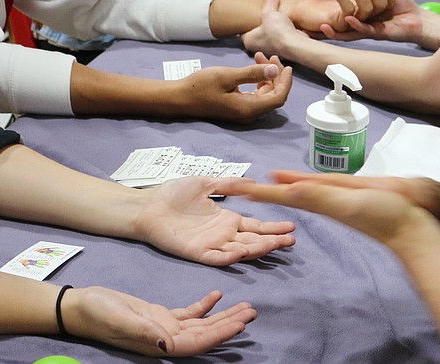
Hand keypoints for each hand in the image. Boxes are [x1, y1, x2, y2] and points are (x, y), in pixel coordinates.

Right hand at [66, 286, 256, 356]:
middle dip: (230, 325)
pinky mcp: (160, 316)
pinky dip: (204, 306)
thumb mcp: (120, 320)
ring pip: (202, 325)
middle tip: (253, 312)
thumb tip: (167, 345)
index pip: (196, 344)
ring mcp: (165, 328)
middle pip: (205, 336)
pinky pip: (189, 314)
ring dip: (223, 316)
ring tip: (246, 307)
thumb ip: (144, 332)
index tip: (239, 325)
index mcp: (159, 345)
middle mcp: (166, 340)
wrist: (82, 306)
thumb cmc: (98, 314)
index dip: (219, 336)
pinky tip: (218, 295)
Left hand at [132, 176, 295, 265]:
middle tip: (292, 241)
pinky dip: (232, 256)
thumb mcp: (206, 183)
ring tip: (276, 245)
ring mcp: (212, 245)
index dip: (272, 228)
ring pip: (241, 250)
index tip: (291, 227)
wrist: (148, 205)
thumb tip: (252, 182)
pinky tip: (245, 252)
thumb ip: (229, 184)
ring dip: (258, 249)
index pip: (255, 227)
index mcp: (226, 219)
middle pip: (253, 241)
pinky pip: (218, 258)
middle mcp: (223, 234)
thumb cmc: (174, 194)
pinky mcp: (198, 253)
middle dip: (273, 241)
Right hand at [177, 56, 291, 122]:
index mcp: (249, 108)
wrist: (181, 98)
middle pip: (273, 96)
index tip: (286, 66)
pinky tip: (253, 68)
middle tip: (270, 57)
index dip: (286, 82)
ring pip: (264, 94)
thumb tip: (275, 71)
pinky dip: (257, 81)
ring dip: (266, 76)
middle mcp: (249, 113)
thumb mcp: (227, 76)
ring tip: (260, 58)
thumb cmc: (201, 86)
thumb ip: (252, 74)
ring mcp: (243, 111)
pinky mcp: (237, 107)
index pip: (278, 98)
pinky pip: (255, 95)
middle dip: (276, 76)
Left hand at [241, 0, 308, 59]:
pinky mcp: (281, 49)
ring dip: (272, 27)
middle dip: (261, 22)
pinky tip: (284, 23)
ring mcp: (270, 49)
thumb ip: (270, 2)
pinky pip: (279, 37)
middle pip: (256, 31)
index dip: (245, 20)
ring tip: (275, 17)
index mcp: (248, 41)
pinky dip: (281, 31)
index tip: (249, 13)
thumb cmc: (276, 32)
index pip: (243, 29)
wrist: (295, 45)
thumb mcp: (269, 12)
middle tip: (263, 12)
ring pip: (269, 34)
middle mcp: (257, 47)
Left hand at [242, 170, 439, 248]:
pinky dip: (303, 185)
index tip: (236, 189)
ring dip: (280, 188)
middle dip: (263, 191)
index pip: (282, 196)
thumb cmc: (382, 213)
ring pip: (300, 192)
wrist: (410, 226)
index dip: (260, 192)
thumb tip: (287, 188)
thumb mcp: (347, 202)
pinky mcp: (349, 198)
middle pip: (286, 194)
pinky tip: (299, 185)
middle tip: (241, 186)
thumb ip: (319, 194)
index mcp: (319, 202)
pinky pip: (318, 190)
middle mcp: (323, 202)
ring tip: (264, 183)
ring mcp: (335, 201)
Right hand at [318, 0, 426, 42]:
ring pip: (353, 18)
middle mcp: (363, 18)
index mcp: (363, 9)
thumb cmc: (401, 3)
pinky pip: (364, 30)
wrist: (419, 19)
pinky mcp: (378, 34)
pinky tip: (348, 18)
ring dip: (345, 3)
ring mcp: (368, 27)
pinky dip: (355, 24)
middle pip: (347, 9)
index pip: (346, 2)